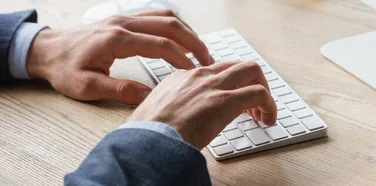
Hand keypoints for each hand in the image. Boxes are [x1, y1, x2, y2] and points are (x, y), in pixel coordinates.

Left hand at [27, 10, 213, 103]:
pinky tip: (183, 40)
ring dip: (188, 33)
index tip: (195, 75)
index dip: (183, 60)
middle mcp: (124, 23)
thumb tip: (151, 98)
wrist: (46, 50)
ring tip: (200, 51)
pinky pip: (157, 16)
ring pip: (167, 17)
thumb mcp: (87, 86)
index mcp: (117, 39)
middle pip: (171, 26)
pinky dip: (176, 27)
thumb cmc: (64, 68)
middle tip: (208, 61)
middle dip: (194, 43)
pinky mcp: (125, 19)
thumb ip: (120, 91)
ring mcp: (125, 17)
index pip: (162, 45)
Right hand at [127, 62, 276, 148]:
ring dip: (264, 90)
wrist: (145, 142)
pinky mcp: (226, 100)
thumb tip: (181, 124)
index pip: (214, 71)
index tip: (233, 102)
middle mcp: (198, 75)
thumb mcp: (156, 114)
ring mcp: (213, 85)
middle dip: (252, 81)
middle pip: (237, 65)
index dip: (229, 86)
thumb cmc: (147, 136)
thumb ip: (172, 111)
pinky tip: (267, 120)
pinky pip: (259, 93)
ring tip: (263, 113)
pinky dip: (270, 106)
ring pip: (252, 71)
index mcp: (180, 77)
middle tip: (253, 105)